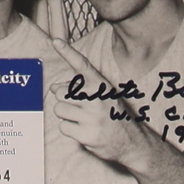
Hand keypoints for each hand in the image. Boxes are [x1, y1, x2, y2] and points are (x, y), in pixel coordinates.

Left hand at [50, 39, 138, 165]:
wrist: (131, 142)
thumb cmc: (111, 114)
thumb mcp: (102, 95)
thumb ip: (79, 88)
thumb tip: (53, 87)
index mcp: (101, 85)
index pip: (82, 65)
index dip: (67, 51)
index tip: (55, 41)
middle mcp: (97, 98)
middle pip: (59, 92)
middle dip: (64, 100)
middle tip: (78, 107)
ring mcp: (92, 116)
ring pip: (59, 110)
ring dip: (67, 115)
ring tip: (82, 119)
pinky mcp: (87, 134)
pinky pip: (63, 127)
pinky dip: (70, 130)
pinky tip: (83, 130)